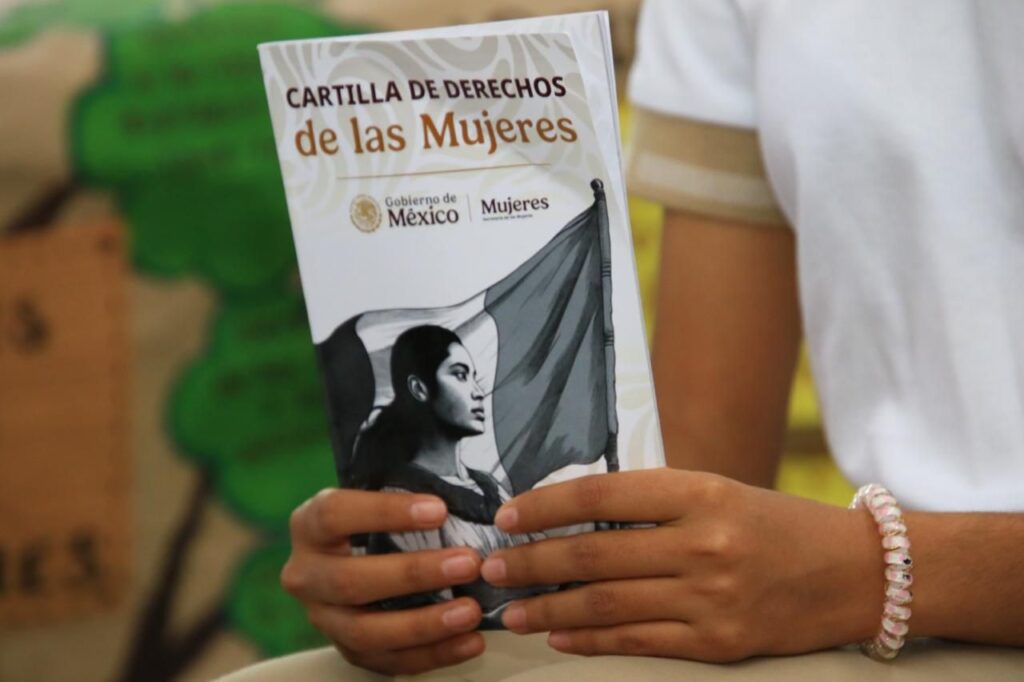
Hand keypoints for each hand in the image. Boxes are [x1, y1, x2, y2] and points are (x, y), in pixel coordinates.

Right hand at [282, 488, 485, 674]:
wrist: (349, 554)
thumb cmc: (378, 520)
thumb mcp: (378, 494)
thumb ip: (406, 490)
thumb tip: (468, 486)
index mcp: (309, 525)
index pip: (336, 514)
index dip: (385, 513)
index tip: (438, 510)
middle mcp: (305, 574)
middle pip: (351, 581)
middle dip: (414, 575)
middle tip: (468, 563)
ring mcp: (322, 617)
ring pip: (365, 631)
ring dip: (424, 624)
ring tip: (471, 611)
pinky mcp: (346, 650)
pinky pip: (387, 661)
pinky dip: (432, 655)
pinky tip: (468, 642)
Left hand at [480, 469, 882, 660]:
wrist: (855, 572)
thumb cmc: (777, 524)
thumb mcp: (717, 492)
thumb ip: (653, 502)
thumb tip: (573, 514)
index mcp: (700, 492)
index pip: (603, 492)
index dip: (547, 504)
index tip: (509, 514)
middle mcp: (703, 543)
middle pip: (595, 552)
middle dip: (532, 561)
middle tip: (490, 567)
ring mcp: (711, 597)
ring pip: (608, 603)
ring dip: (550, 607)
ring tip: (510, 609)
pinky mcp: (719, 642)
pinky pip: (638, 642)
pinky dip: (591, 641)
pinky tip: (559, 637)